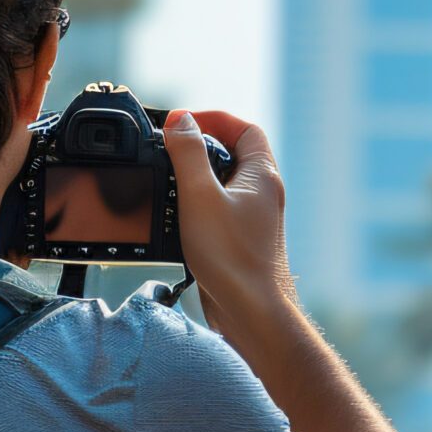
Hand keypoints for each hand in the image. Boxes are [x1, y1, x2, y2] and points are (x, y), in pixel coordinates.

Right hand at [162, 110, 295, 340]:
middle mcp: (262, 193)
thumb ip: (188, 155)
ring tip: (169, 183)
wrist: (251, 312)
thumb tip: (181, 122)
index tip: (181, 123)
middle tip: (170, 150)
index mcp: (262, 175)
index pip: (245, 128)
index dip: (213, 119)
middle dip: (200, 147)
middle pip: (233, 153)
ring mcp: (253, 218)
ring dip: (195, 178)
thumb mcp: (199, 196)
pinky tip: (176, 218)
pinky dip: (196, 205)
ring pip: (223, 183)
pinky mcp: (240, 239)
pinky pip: (218, 209)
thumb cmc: (232, 258)